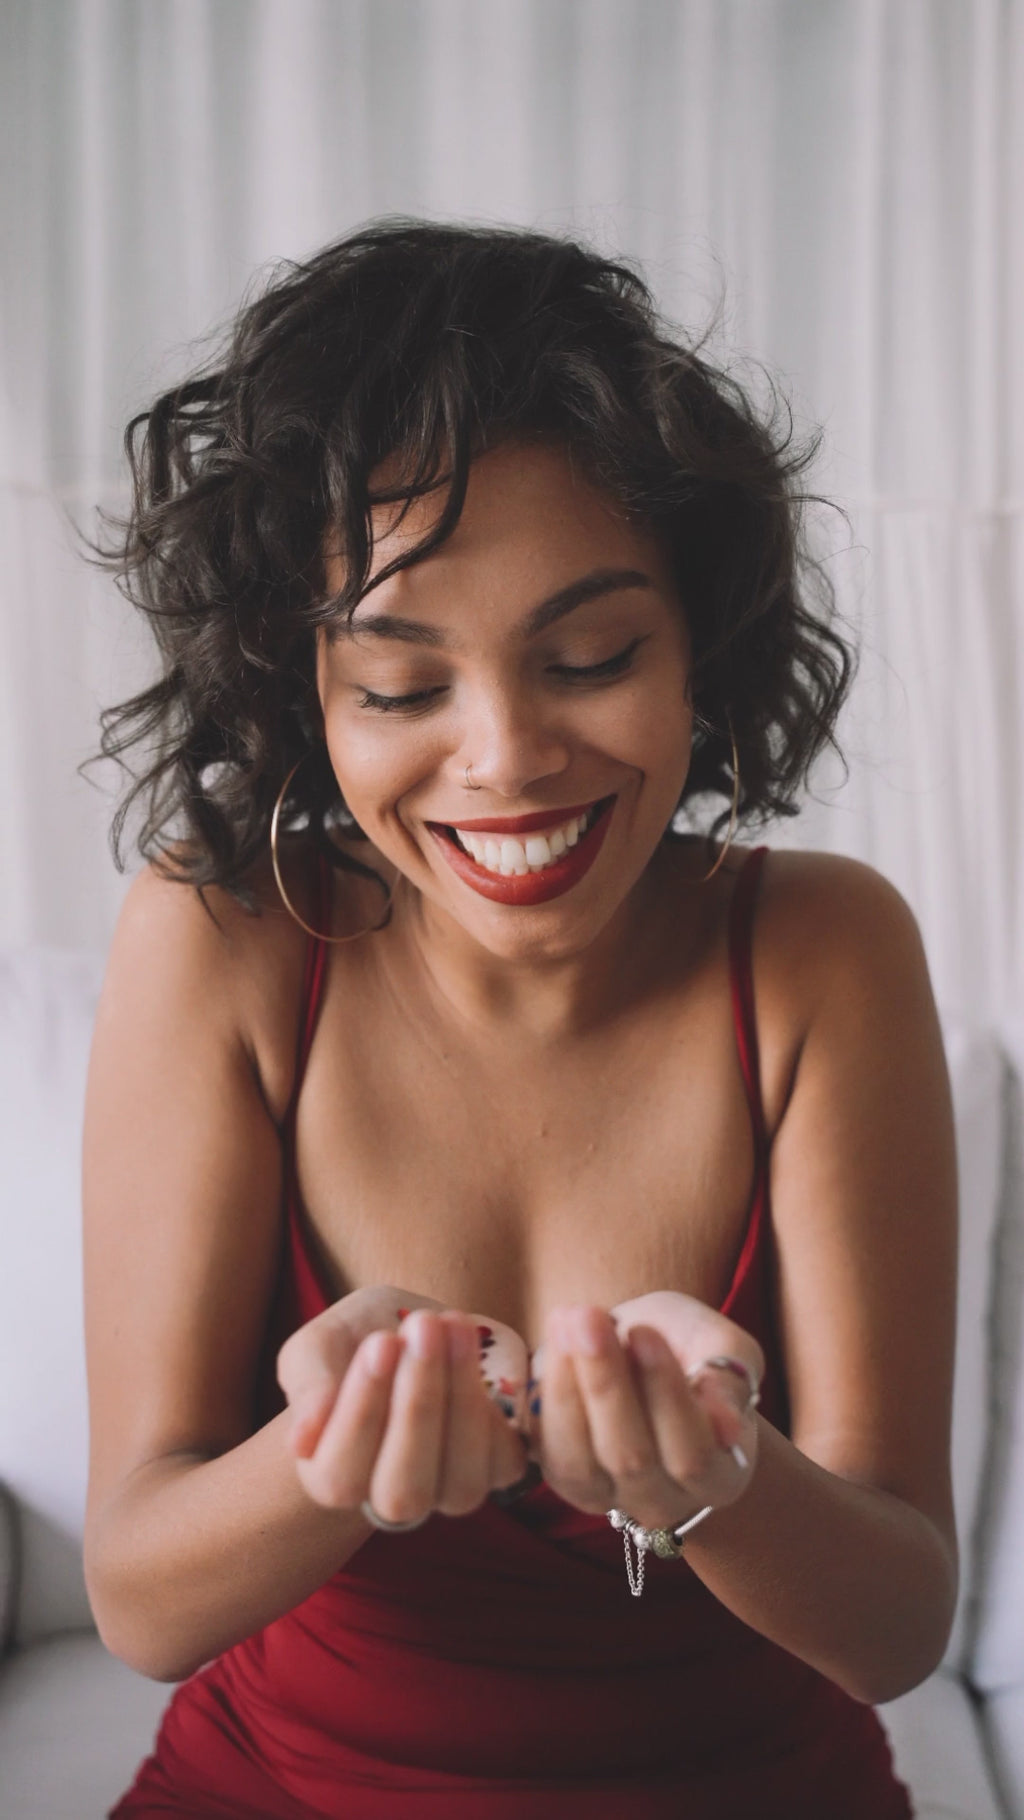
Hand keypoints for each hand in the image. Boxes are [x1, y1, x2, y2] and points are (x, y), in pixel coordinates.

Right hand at [277, 1286, 528, 1522]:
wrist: (411, 1332)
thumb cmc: (353, 1345)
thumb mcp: (317, 1348)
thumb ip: (307, 1385)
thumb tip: (301, 1443)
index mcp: (332, 1478)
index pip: (340, 1475)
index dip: (363, 1413)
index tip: (381, 1342)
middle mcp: (390, 1500)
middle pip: (403, 1491)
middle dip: (418, 1406)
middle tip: (423, 1326)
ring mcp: (448, 1491)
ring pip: (460, 1485)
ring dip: (461, 1400)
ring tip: (453, 1327)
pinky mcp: (498, 1468)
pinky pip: (502, 1462)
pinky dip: (495, 1406)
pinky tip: (474, 1344)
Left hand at [530, 1290, 763, 1531]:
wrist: (645, 1354)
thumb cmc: (695, 1352)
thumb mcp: (724, 1349)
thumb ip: (728, 1382)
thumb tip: (726, 1429)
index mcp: (721, 1476)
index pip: (692, 1453)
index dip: (666, 1396)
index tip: (645, 1332)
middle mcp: (664, 1502)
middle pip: (631, 1459)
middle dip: (606, 1383)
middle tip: (589, 1316)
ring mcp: (609, 1498)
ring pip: (581, 1462)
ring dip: (567, 1385)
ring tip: (566, 1321)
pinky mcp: (564, 1481)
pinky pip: (549, 1452)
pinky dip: (546, 1395)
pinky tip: (554, 1343)